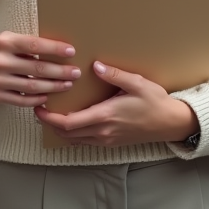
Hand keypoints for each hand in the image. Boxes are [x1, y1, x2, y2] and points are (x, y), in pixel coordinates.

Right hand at [0, 32, 80, 106]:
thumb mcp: (10, 39)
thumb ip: (29, 45)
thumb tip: (61, 52)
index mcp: (4, 42)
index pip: (34, 45)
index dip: (54, 49)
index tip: (71, 51)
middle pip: (37, 68)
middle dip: (60, 71)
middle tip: (75, 72)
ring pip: (32, 86)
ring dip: (53, 86)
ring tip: (67, 84)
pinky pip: (21, 100)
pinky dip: (37, 99)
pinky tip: (48, 96)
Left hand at [34, 61, 199, 147]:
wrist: (170, 123)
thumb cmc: (155, 102)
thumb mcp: (136, 83)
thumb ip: (114, 74)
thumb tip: (94, 66)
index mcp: (104, 116)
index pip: (68, 123)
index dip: (49, 118)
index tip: (39, 107)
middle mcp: (102, 132)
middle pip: (66, 134)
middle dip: (50, 123)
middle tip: (40, 108)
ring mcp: (106, 140)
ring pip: (74, 140)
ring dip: (60, 129)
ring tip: (53, 113)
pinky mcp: (110, 143)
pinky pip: (84, 142)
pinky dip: (73, 133)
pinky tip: (73, 120)